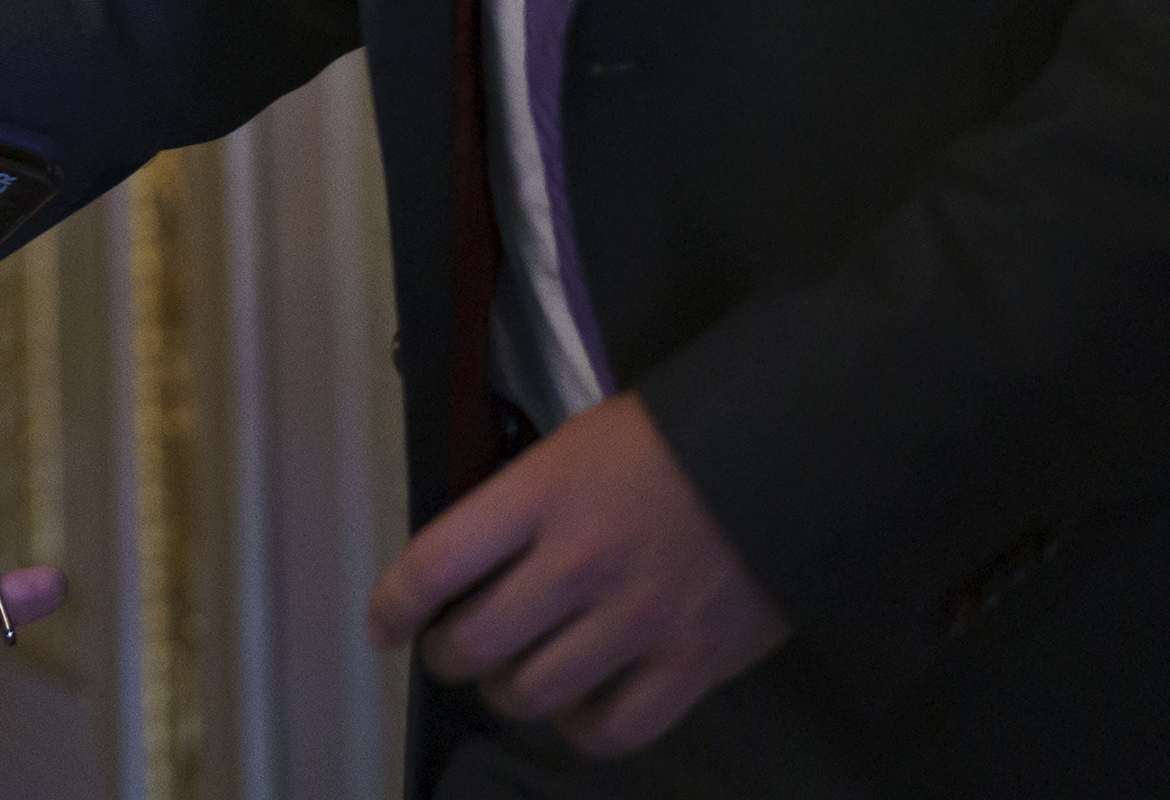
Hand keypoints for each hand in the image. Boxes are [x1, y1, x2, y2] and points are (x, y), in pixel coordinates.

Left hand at [368, 392, 786, 758]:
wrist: (787, 455)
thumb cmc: (671, 439)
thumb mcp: (577, 443)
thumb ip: (525, 499)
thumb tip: (477, 554)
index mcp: (541, 494)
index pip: (437, 559)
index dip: (395, 603)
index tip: (383, 625)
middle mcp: (578, 563)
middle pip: (477, 641)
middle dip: (446, 656)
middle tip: (448, 652)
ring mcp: (636, 620)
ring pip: (534, 692)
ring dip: (505, 694)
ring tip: (508, 681)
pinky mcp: (693, 664)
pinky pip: (617, 729)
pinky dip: (582, 730)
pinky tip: (576, 711)